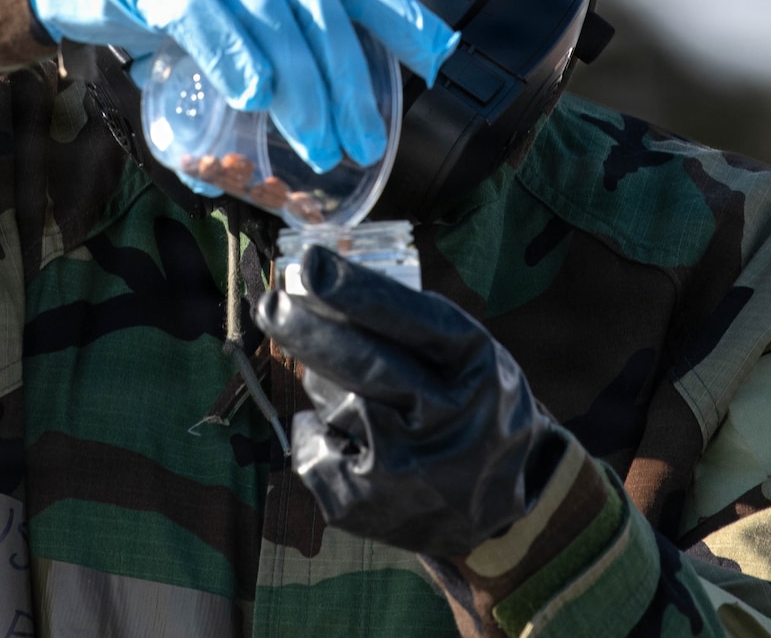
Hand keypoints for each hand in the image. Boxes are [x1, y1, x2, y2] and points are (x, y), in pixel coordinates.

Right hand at [20, 0, 457, 171]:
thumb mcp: (206, 20)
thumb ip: (227, 74)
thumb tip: (233, 152)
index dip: (401, 18)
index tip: (444, 60)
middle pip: (320, 9)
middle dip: (350, 78)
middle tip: (363, 141)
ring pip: (271, 15)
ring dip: (301, 84)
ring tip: (317, 142)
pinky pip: (202, 13)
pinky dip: (233, 54)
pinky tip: (252, 97)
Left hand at [254, 245, 565, 557]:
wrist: (497, 506)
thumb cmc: (471, 405)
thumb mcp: (470, 356)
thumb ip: (411, 321)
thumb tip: (319, 279)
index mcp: (477, 369)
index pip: (416, 322)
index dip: (359, 292)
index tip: (312, 264)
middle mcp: (447, 420)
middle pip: (367, 365)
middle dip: (310, 330)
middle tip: (273, 304)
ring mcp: (407, 469)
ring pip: (334, 400)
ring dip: (326, 382)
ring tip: (357, 392)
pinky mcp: (367, 504)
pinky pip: (312, 444)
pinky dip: (318, 431)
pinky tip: (346, 439)